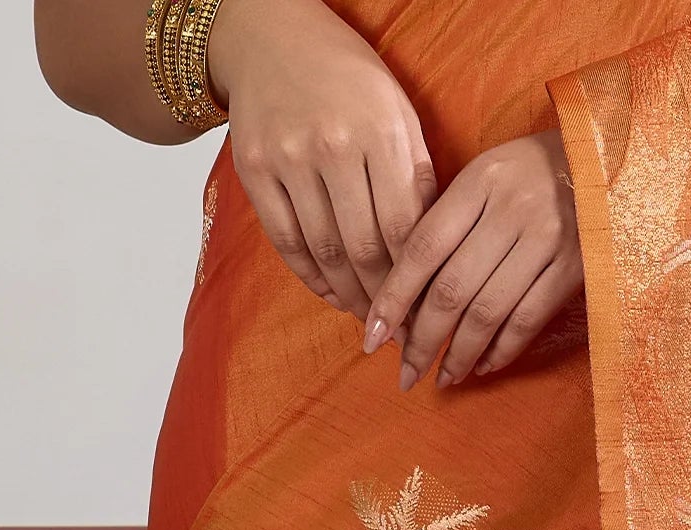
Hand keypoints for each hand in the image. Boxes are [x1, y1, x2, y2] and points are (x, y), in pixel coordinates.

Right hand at [208, 0, 436, 319]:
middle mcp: (332, 146)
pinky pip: (286, 241)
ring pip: (326, 253)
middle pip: (365, 250)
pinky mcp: (254, 168)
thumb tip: (436, 255)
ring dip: (351, 297)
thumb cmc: (349, 79)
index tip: (428, 316)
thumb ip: (417, 178)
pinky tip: (333, 294)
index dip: (417, 284)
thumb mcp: (399, 113)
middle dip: (386, 302)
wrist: (271, 36)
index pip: (405, 231)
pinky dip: (312, 277)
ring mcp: (288, 157)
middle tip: (401, 334)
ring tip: (370, 319)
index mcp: (379, 132)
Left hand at [364, 133, 584, 389]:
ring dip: (460, 353)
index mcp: (479, 182)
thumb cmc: (535, 169)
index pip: (422, 248)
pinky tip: (483, 366)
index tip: (373, 335)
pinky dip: (502, 348)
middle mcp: (509, 211)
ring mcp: (546, 241)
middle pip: (452, 288)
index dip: (394, 297)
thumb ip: (452, 216)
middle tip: (405, 374)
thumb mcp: (488, 174)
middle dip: (423, 339)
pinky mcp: (575, 268)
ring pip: (488, 311)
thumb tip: (408, 285)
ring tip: (443, 378)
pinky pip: (528, 319)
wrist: (608, 161)